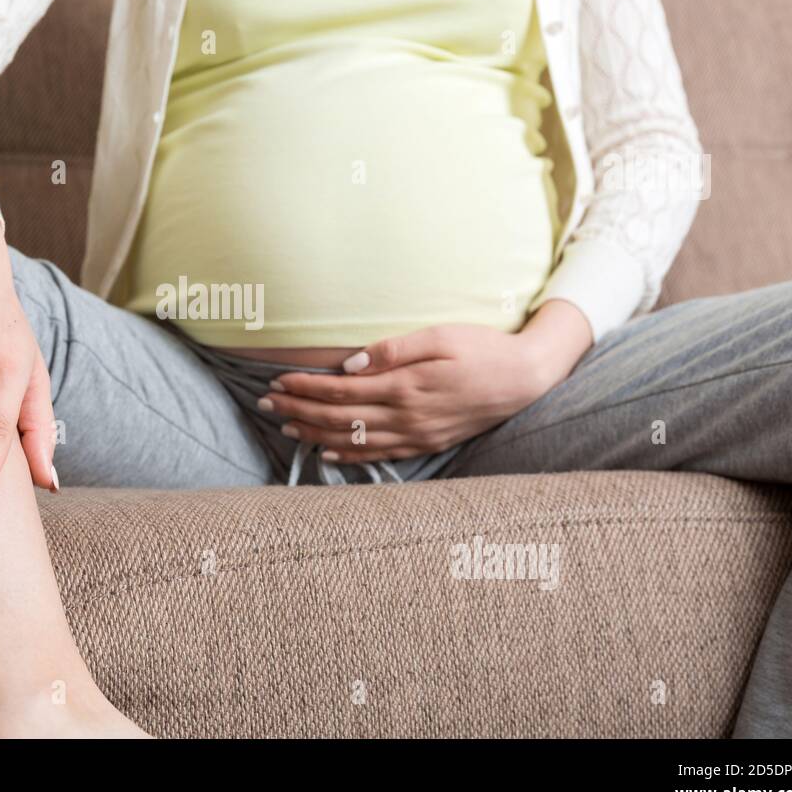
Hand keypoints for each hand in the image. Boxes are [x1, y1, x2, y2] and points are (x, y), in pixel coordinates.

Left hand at [262, 300, 592, 462]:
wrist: (525, 380)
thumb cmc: (482, 349)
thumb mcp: (440, 336)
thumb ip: (392, 350)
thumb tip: (349, 364)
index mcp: (404, 386)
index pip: (339, 390)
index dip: (304, 388)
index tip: (277, 381)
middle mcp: (405, 416)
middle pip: (338, 417)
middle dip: (298, 410)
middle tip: (266, 404)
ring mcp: (415, 435)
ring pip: (352, 440)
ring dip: (314, 434)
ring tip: (284, 427)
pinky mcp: (425, 444)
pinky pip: (378, 455)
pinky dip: (348, 455)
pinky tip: (327, 452)